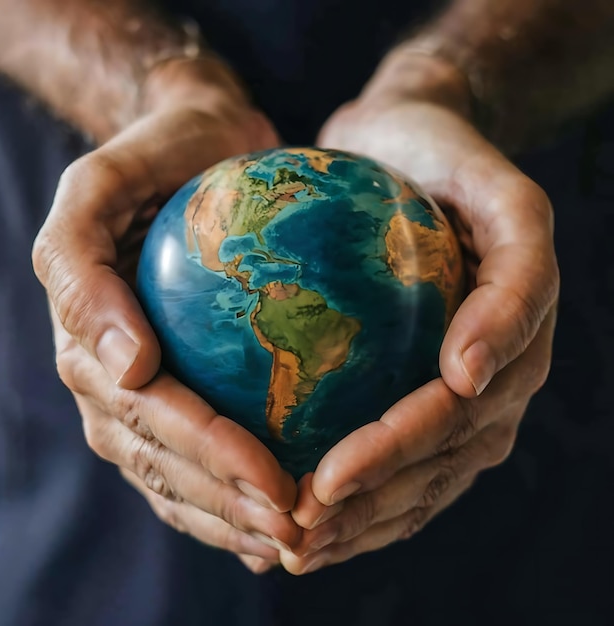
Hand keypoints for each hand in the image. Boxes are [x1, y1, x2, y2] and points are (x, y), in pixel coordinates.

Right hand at [32, 58, 299, 572]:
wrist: (189, 142)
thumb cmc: (152, 156)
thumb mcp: (99, 186)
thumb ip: (82, 266)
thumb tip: (125, 366)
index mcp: (86, 337)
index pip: (147, 412)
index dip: (207, 453)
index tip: (272, 480)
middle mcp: (106, 376)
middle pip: (162, 459)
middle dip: (225, 501)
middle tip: (294, 528)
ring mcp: (136, 390)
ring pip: (176, 474)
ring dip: (230, 516)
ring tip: (290, 540)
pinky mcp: (175, 385)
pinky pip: (196, 454)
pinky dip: (230, 495)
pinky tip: (271, 523)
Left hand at [279, 53, 558, 573]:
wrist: (420, 142)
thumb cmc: (445, 154)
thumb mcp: (495, 189)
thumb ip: (514, 274)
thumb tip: (466, 377)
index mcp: (521, 328)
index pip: (465, 404)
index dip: (405, 444)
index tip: (332, 476)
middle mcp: (507, 368)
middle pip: (445, 455)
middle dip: (377, 497)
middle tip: (303, 524)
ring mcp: (477, 386)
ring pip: (429, 474)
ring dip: (366, 517)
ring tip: (299, 545)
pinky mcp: (436, 388)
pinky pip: (408, 456)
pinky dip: (363, 497)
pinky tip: (310, 516)